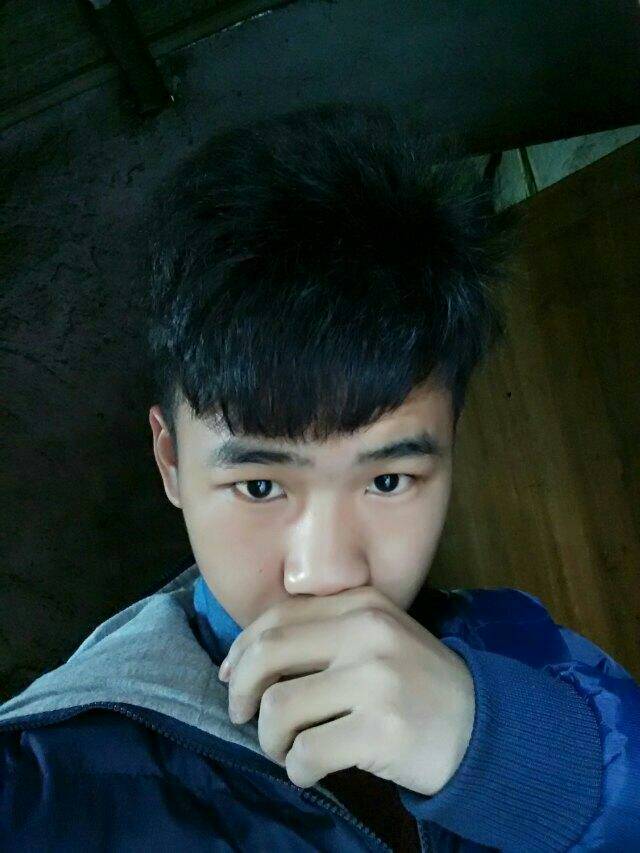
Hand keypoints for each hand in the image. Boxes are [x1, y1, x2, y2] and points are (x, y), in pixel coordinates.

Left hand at [218, 585, 474, 794]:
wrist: (481, 725)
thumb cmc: (416, 682)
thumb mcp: (378, 636)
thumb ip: (325, 633)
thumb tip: (244, 658)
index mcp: (362, 605)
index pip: (278, 618)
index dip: (241, 649)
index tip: (230, 675)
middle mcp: (367, 634)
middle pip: (268, 655)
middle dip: (241, 690)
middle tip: (243, 715)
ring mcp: (376, 681)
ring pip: (280, 708)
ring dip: (270, 738)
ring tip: (285, 748)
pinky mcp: (381, 730)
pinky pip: (307, 752)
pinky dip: (297, 768)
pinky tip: (310, 769)